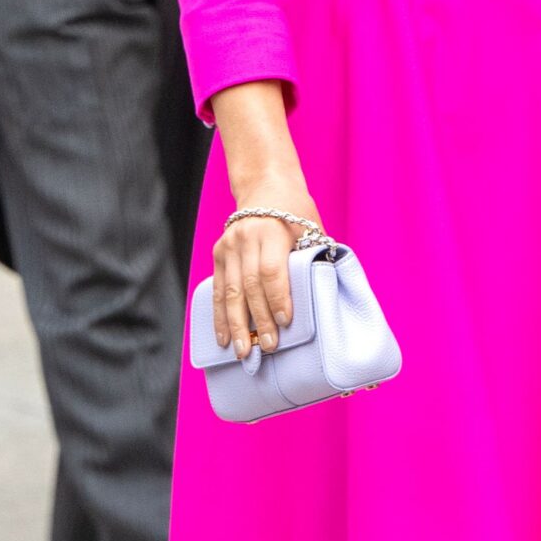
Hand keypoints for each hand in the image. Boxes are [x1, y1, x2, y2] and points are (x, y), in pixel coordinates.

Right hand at [208, 81, 320, 358]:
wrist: (266, 188)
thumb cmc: (297, 214)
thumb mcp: (311, 230)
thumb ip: (311, 260)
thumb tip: (322, 299)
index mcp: (270, 232)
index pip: (271, 271)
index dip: (278, 298)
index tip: (286, 323)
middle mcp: (244, 239)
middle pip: (249, 286)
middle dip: (258, 320)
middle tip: (267, 348)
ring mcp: (227, 247)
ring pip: (229, 292)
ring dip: (235, 325)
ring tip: (242, 351)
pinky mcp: (218, 255)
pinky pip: (217, 290)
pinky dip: (220, 316)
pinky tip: (223, 337)